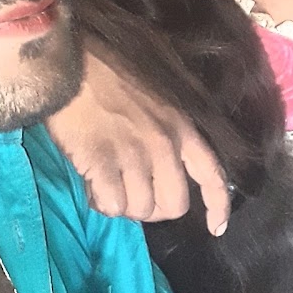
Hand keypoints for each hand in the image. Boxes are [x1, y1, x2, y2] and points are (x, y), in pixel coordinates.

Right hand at [46, 50, 229, 235]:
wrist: (75, 64)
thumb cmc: (113, 76)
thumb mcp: (159, 101)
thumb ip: (169, 136)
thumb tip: (162, 178)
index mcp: (182, 128)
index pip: (212, 175)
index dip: (218, 207)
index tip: (215, 228)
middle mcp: (164, 145)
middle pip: (174, 205)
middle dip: (155, 209)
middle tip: (135, 194)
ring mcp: (134, 155)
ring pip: (140, 209)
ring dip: (124, 205)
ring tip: (108, 182)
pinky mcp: (102, 163)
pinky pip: (111, 206)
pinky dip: (101, 202)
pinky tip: (92, 184)